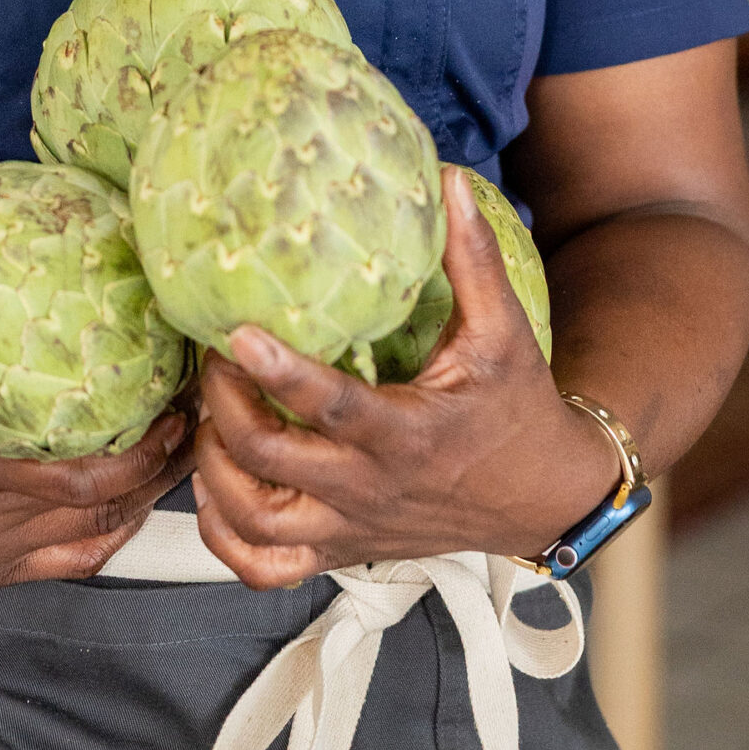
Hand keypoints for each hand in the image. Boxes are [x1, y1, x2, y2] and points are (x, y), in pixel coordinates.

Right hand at [0, 343, 196, 588]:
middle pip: (103, 509)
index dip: (145, 448)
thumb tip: (59, 286)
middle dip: (160, 469)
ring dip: (141, 501)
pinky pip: (66, 562)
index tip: (173, 405)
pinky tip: (129, 504)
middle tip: (191, 424)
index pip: (88, 476)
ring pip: (92, 540)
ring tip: (173, 460)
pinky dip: (105, 535)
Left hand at [192, 168, 615, 587]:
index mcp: (409, 433)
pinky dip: (225, 537)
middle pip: (272, 465)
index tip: (237, 335)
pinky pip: (265, 568)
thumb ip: (471, 258)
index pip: (333, 408)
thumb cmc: (518, 409)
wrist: (544, 498)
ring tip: (204, 420)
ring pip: (258, 523)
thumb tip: (446, 181)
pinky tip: (214, 489)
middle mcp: (372, 488)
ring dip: (215, 473)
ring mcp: (353, 528)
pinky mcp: (344, 551)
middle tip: (211, 361)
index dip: (280, 374)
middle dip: (225, 411)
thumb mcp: (503, 331)